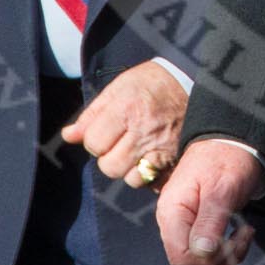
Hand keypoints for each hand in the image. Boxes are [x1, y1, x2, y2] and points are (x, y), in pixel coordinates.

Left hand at [62, 60, 188, 184]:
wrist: (194, 82)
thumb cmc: (152, 83)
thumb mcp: (119, 87)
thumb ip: (92, 114)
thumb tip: (69, 136)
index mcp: (127, 109)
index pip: (93, 143)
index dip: (94, 138)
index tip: (104, 129)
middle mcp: (145, 131)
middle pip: (109, 166)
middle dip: (108, 157)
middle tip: (118, 142)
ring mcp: (162, 147)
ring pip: (130, 179)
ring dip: (128, 168)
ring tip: (134, 151)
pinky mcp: (176, 159)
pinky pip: (153, 182)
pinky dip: (147, 174)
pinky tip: (148, 159)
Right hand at [155, 139, 263, 264]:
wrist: (234, 141)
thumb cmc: (228, 159)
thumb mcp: (221, 188)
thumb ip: (209, 222)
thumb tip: (201, 254)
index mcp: (172, 213)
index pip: (181, 259)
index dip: (210, 260)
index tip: (237, 237)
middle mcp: (172, 224)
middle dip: (220, 263)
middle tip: (244, 237)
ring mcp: (183, 228)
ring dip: (225, 261)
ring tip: (244, 235)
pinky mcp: (196, 229)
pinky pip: (205, 257)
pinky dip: (226, 254)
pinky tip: (240, 235)